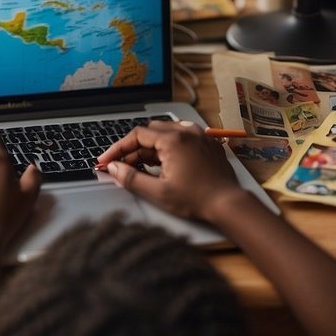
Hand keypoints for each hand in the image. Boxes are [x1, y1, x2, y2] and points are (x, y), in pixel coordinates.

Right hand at [96, 120, 247, 223]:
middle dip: (133, 148)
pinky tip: (165, 163)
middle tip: (123, 166)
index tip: (107, 161)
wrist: (228, 203)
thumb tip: (114, 169)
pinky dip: (168, 145)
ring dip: (151, 146)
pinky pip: (182, 136)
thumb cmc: (197, 199)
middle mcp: (186, 132)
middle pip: (150, 132)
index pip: (136, 135)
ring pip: (166, 132)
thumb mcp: (158, 193)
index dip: (118, 149)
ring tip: (143, 166)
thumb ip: (131, 178)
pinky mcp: (207, 142)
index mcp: (172, 140)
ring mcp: (199, 135)